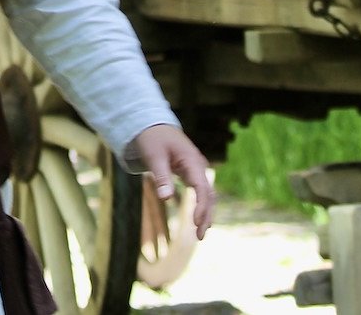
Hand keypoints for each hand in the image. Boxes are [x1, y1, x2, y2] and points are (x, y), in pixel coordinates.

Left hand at [130, 123, 215, 239]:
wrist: (151, 124)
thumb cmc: (152, 139)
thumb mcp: (153, 156)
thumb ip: (161, 176)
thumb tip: (166, 200)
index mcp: (192, 161)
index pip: (202, 188)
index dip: (201, 206)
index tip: (196, 222)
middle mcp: (198, 165)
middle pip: (209, 194)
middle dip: (206, 215)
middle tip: (200, 236)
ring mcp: (196, 169)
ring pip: (207, 194)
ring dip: (205, 212)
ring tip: (200, 234)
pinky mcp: (190, 172)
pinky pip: (200, 191)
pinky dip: (201, 205)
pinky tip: (198, 220)